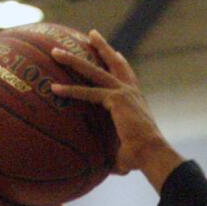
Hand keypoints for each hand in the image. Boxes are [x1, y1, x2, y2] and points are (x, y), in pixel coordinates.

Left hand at [50, 30, 180, 185]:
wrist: (152, 154)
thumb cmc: (142, 159)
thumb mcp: (127, 153)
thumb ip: (117, 156)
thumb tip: (109, 171)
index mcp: (137, 102)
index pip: (128, 77)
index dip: (121, 64)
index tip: (117, 53)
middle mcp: (132, 93)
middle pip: (115, 64)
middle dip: (102, 47)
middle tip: (91, 34)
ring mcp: (124, 94)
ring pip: (95, 71)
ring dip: (74, 60)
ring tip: (56, 52)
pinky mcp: (115, 100)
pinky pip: (88, 93)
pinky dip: (70, 92)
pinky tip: (54, 89)